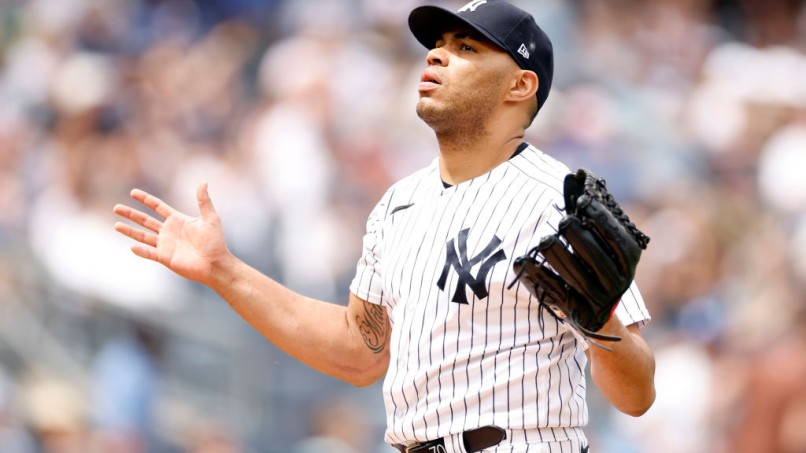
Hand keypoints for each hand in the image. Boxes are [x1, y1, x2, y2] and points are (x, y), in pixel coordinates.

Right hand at [113, 182, 229, 285]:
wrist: (216, 263)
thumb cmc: (216, 241)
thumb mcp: (210, 218)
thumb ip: (204, 201)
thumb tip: (203, 181)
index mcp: (177, 220)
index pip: (157, 207)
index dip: (145, 199)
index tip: (133, 192)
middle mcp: (169, 232)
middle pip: (145, 220)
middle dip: (131, 214)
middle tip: (116, 207)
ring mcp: (166, 245)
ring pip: (143, 236)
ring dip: (130, 231)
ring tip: (116, 225)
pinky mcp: (165, 258)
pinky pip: (150, 254)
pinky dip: (141, 251)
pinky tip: (132, 247)